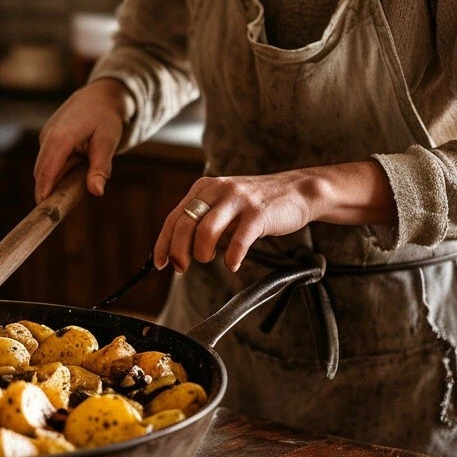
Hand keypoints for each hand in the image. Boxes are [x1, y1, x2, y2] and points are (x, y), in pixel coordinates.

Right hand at [34, 79, 132, 201]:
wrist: (100, 96)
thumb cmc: (106, 118)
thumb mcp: (108, 141)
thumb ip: (100, 167)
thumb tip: (96, 192)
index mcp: (61, 137)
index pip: (47, 170)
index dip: (44, 190)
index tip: (43, 210)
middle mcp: (48, 136)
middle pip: (42, 171)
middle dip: (49, 190)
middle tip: (61, 207)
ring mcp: (46, 136)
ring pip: (45, 167)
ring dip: (57, 179)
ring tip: (77, 177)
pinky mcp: (48, 138)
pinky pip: (49, 160)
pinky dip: (59, 169)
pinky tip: (77, 164)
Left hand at [155, 162, 395, 272]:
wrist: (297, 191)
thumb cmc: (256, 205)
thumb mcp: (224, 206)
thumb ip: (203, 221)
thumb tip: (179, 251)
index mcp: (204, 188)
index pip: (175, 217)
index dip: (164, 242)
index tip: (160, 263)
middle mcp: (218, 190)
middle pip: (186, 224)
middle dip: (179, 251)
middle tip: (182, 267)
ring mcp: (238, 200)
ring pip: (207, 231)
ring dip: (203, 252)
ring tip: (210, 259)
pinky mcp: (258, 213)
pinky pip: (239, 239)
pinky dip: (232, 257)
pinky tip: (233, 265)